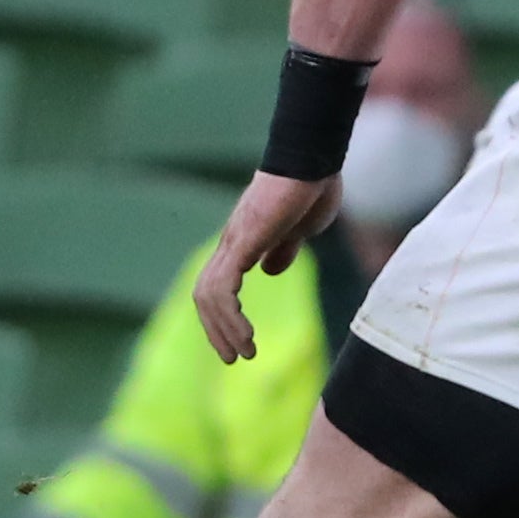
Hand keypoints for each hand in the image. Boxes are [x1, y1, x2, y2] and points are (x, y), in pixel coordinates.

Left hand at [194, 171, 338, 363]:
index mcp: (244, 242)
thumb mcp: (300, 229)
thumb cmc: (312, 187)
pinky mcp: (243, 241)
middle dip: (217, 331)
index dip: (224, 317)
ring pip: (210, 296)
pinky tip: (247, 334)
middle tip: (234, 358)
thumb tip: (270, 270)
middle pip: (205, 296)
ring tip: (244, 352)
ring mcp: (234, 241)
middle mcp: (231, 243)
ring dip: (223, 330)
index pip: (219, 286)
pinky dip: (230, 316)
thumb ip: (284, 249)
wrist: (312, 159)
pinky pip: (224, 288)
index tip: (241, 343)